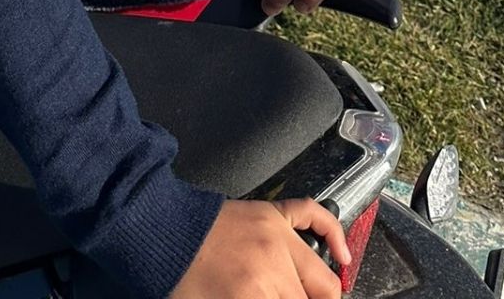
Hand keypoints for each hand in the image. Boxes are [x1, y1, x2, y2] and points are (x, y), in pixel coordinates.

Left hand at [172, 198, 347, 298]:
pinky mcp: (271, 213)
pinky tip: (343, 256)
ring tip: (309, 297)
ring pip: (322, 277)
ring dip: (317, 293)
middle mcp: (273, 264)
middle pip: (317, 298)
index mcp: (255, 294)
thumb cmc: (180, 280)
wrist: (160, 235)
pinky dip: (333, 233)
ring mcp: (275, 234)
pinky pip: (312, 215)